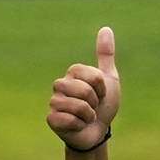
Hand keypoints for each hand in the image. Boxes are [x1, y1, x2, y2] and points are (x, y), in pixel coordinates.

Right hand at [47, 26, 120, 150]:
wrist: (97, 131)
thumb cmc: (102, 105)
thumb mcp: (109, 79)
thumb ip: (105, 55)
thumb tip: (105, 28)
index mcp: (73, 73)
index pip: (93, 76)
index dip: (102, 88)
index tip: (101, 94)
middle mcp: (60, 84)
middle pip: (84, 90)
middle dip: (95, 102)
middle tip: (93, 107)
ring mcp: (54, 102)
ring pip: (77, 106)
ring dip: (89, 115)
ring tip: (86, 117)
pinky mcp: (51, 119)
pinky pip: (69, 120)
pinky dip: (79, 125)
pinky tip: (77, 126)